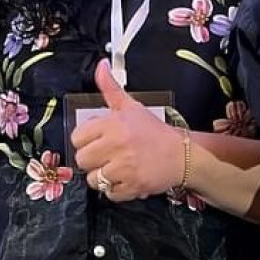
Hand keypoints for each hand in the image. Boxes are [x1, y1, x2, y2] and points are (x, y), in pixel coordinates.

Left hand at [72, 60, 182, 200]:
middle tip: (110, 156)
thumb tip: (101, 65)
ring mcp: (124, 167)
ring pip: (93, 179)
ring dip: (104, 176)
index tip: (101, 141)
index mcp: (114, 124)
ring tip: (119, 168)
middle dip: (94, 160)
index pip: (77, 138)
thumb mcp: (131, 107)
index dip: (87, 141)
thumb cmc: (154, 132)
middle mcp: (117, 145)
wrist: (182, 155)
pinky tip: (128, 178)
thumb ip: (111, 88)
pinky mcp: (131, 186)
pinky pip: (109, 193)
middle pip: (82, 160)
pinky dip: (117, 189)